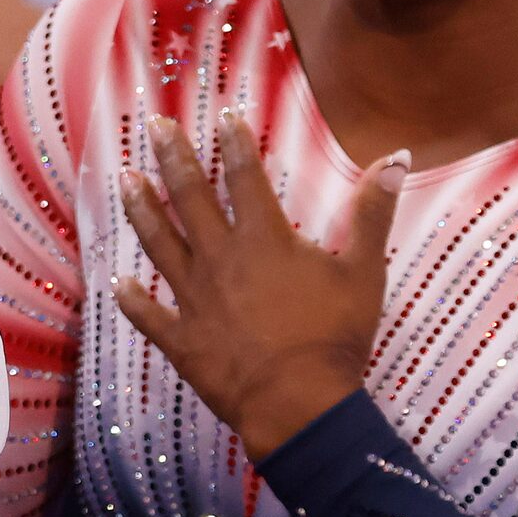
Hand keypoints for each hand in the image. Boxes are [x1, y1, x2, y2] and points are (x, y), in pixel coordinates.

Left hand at [112, 111, 406, 460]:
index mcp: (263, 239)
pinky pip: (149, 316)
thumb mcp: (364, 271)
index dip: (234, 141)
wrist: (299, 403)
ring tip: (124, 178)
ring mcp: (194, 298)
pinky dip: (132, 299)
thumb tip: (399, 158)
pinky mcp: (182, 339)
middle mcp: (220, 259)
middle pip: (189, 197)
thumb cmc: (335, 337)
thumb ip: (373, 212)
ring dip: (141, 208)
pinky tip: (118, 283)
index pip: (244, 176)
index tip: (223, 113)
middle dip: (171, 156)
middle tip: (152, 125)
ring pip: (159, 243)